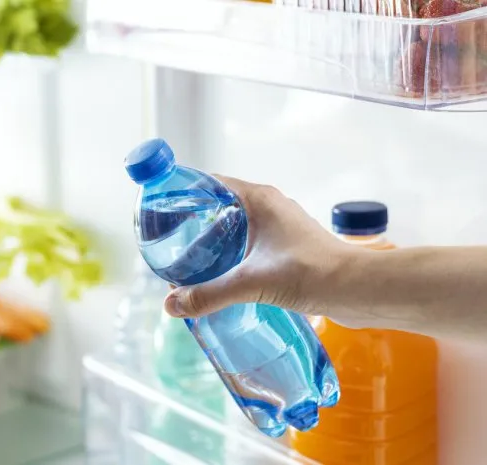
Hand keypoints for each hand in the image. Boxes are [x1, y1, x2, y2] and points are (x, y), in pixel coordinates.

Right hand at [163, 176, 353, 319]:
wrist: (357, 290)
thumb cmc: (312, 273)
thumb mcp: (251, 282)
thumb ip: (209, 294)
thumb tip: (171, 305)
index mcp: (259, 199)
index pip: (211, 184)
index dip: (185, 193)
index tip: (162, 211)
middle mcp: (269, 206)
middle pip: (220, 207)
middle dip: (195, 225)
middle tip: (171, 245)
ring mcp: (281, 227)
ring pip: (236, 228)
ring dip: (215, 244)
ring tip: (192, 265)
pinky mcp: (288, 248)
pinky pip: (251, 244)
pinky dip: (233, 256)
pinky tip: (223, 279)